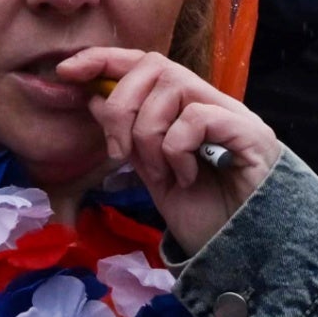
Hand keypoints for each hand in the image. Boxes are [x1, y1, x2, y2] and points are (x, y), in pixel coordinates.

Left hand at [58, 48, 282, 256]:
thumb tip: (94, 98)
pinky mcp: (250, 132)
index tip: (67, 70)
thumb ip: (129, 138)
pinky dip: (177, 148)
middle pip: (154, 65)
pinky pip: (197, 116)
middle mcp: (210, 102)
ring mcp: (232, 115)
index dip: (105, 59)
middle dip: (121, 104)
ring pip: (173, 86)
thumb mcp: (153, 175)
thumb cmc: (205, 218)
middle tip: (118, 151)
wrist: (245, 257)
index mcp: (186, 109)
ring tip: (160, 173)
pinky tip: (186, 178)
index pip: (145, 63)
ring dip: (149, 134)